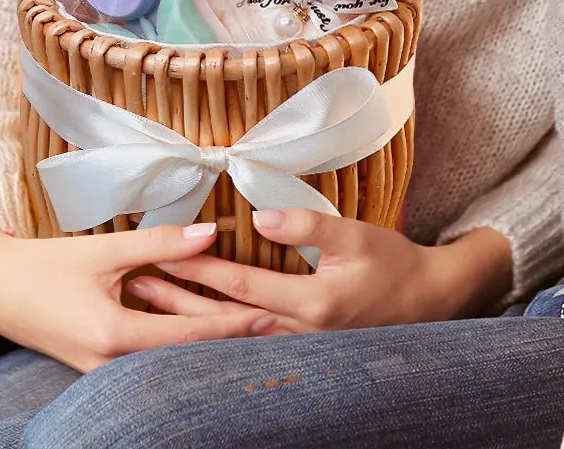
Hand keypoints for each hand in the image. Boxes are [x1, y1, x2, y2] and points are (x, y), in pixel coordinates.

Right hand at [0, 222, 272, 371]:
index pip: (188, 335)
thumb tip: (211, 233)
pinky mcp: (97, 369)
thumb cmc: (47, 266)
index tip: (268, 314)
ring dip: (204, 345)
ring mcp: (101, 374)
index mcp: (113, 336)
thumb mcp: (105, 250)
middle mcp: (110, 366)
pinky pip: (146, 360)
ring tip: (247, 330)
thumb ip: (160, 243)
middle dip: (226, 342)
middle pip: (182, 357)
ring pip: (166, 362)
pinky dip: (176, 345)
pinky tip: (200, 331)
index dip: (231, 324)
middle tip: (272, 328)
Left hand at [138, 212, 512, 332]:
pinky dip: (213, 333)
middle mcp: (299, 333)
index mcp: (312, 304)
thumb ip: (309, 225)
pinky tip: (188, 325)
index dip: (202, 267)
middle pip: (225, 320)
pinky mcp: (300, 348)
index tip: (166, 250)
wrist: (427, 303)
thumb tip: (262, 216)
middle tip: (136, 281)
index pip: (243, 285)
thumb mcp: (356, 236)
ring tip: (148, 303)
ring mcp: (299, 347)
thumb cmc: (392, 263)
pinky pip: (248, 343)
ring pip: (231, 337)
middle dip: (177, 300)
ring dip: (188, 320)